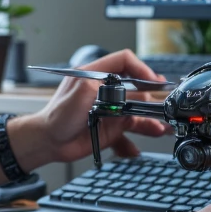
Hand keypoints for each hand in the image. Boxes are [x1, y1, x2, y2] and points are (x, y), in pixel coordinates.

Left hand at [34, 48, 170, 162]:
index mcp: (96, 76)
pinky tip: (133, 149)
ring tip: (158, 129)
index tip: (152, 80)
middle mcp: (106, 91)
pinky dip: (133, 142)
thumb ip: (102, 86)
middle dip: (151, 98)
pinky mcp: (111, 127)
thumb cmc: (56, 117)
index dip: (140, 68)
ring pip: (137, 113)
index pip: (124, 62)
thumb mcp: (79, 93)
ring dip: (149, 122)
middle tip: (162, 107)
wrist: (49, 143)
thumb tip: (125, 89)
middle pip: (136, 89)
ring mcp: (110, 110)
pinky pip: (128, 133)